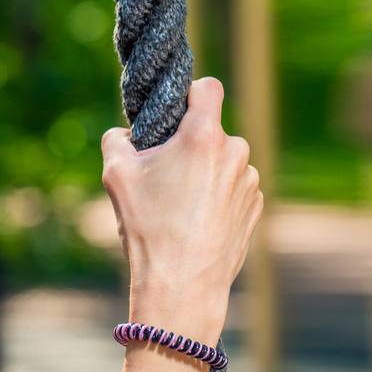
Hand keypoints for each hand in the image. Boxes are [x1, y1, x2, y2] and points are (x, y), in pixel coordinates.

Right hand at [100, 77, 263, 304]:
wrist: (181, 282)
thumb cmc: (148, 226)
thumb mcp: (116, 176)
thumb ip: (116, 141)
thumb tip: (124, 134)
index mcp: (202, 136)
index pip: (207, 88)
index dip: (190, 94)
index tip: (177, 111)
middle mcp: (235, 151)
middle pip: (210, 132)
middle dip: (189, 147)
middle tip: (164, 177)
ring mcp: (249, 180)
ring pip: (224, 162)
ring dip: (205, 173)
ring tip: (179, 208)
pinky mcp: (255, 206)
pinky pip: (234, 188)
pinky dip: (217, 197)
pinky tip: (196, 223)